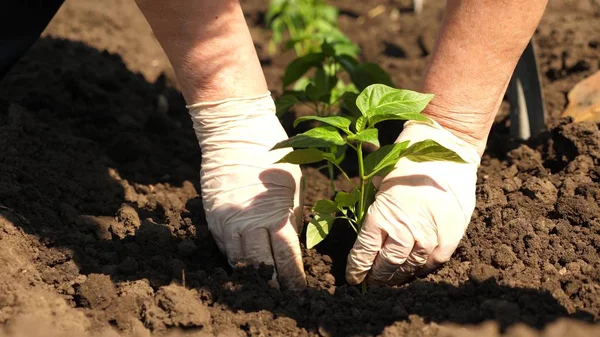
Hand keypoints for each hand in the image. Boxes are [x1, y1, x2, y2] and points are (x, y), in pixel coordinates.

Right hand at [188, 93, 305, 289]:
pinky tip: (243, 267)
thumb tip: (293, 246)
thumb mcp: (293, 187)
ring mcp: (226, 221)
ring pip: (238, 262)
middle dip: (272, 285)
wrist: (235, 130)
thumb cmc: (272, 155)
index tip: (299, 292)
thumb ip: (291, 219)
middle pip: (260, 267)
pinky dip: (234, 260)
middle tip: (281, 299)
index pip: (286, 259)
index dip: (292, 279)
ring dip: (251, 278)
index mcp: (274, 214)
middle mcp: (247, 222)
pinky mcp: (211, 217)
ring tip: (261, 289)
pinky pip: (223, 248)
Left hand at [346, 120, 480, 284]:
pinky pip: (431, 264)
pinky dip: (420, 269)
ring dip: (397, 276)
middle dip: (376, 276)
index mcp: (381, 215)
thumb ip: (371, 211)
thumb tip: (362, 235)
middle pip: (386, 265)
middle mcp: (404, 229)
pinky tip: (413, 268)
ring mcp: (428, 236)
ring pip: (408, 268)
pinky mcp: (449, 239)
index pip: (364, 253)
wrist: (446, 153)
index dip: (357, 269)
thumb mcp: (379, 184)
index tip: (353, 277)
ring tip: (390, 277)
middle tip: (371, 281)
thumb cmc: (407, 165)